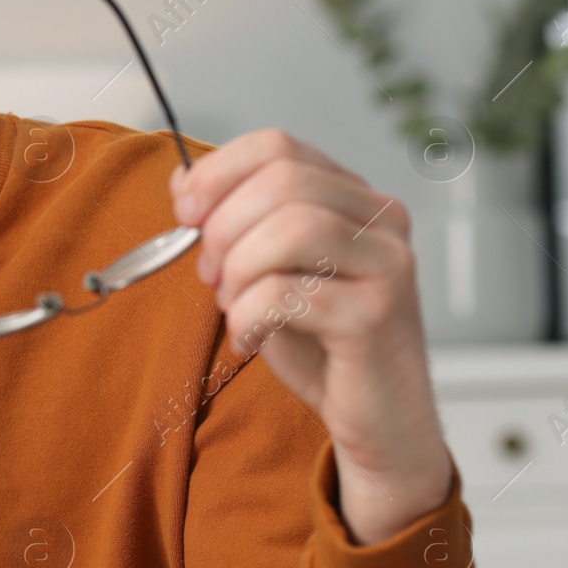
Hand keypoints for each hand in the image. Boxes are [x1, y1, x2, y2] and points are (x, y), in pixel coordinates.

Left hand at [169, 128, 451, 544]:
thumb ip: (233, 225)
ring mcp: (387, 262)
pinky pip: (288, 292)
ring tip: (234, 308)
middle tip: (211, 278)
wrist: (376, 421)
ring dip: (238, 270)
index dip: (217, 173)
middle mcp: (381, 218)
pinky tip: (251, 340)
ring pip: (290, 226)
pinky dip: (249, 317)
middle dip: (223, 228)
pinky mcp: (378, 311)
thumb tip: (180, 177)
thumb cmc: (321, 346)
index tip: (184, 214)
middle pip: (280, 180)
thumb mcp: (265, 275)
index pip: (277, 146)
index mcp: (352, 198)